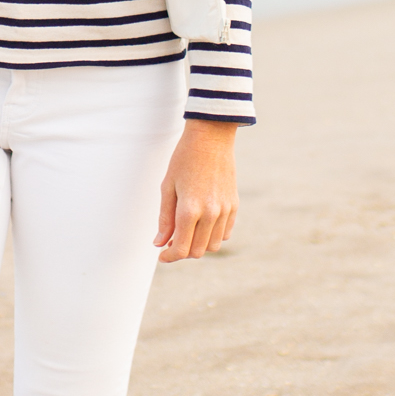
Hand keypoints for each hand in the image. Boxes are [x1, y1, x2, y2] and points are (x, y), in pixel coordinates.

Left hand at [156, 118, 237, 261]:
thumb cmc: (184, 160)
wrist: (211, 138)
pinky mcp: (234, 205)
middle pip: (198, 251)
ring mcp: (225, 210)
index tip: (162, 255)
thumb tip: (160, 244)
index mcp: (190, 209)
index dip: (170, 257)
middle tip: (172, 242)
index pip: (181, 249)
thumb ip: (165, 218)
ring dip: (199, 245)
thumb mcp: (167, 187)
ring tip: (187, 233)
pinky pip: (225, 233)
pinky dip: (213, 235)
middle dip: (183, 252)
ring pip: (213, 246)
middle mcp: (210, 213)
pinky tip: (202, 225)